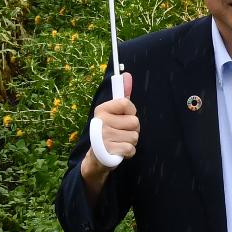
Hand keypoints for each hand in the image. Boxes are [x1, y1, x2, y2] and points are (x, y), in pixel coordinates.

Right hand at [82, 72, 135, 186]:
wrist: (96, 157)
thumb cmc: (109, 131)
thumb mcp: (114, 112)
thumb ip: (122, 94)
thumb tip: (126, 73)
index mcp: (102, 110)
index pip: (127, 104)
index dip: (130, 113)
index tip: (123, 117)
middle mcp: (100, 121)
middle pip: (135, 122)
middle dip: (132, 130)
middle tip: (120, 133)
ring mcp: (103, 136)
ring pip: (135, 136)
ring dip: (130, 142)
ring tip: (119, 142)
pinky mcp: (107, 150)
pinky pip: (131, 148)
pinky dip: (128, 152)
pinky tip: (118, 151)